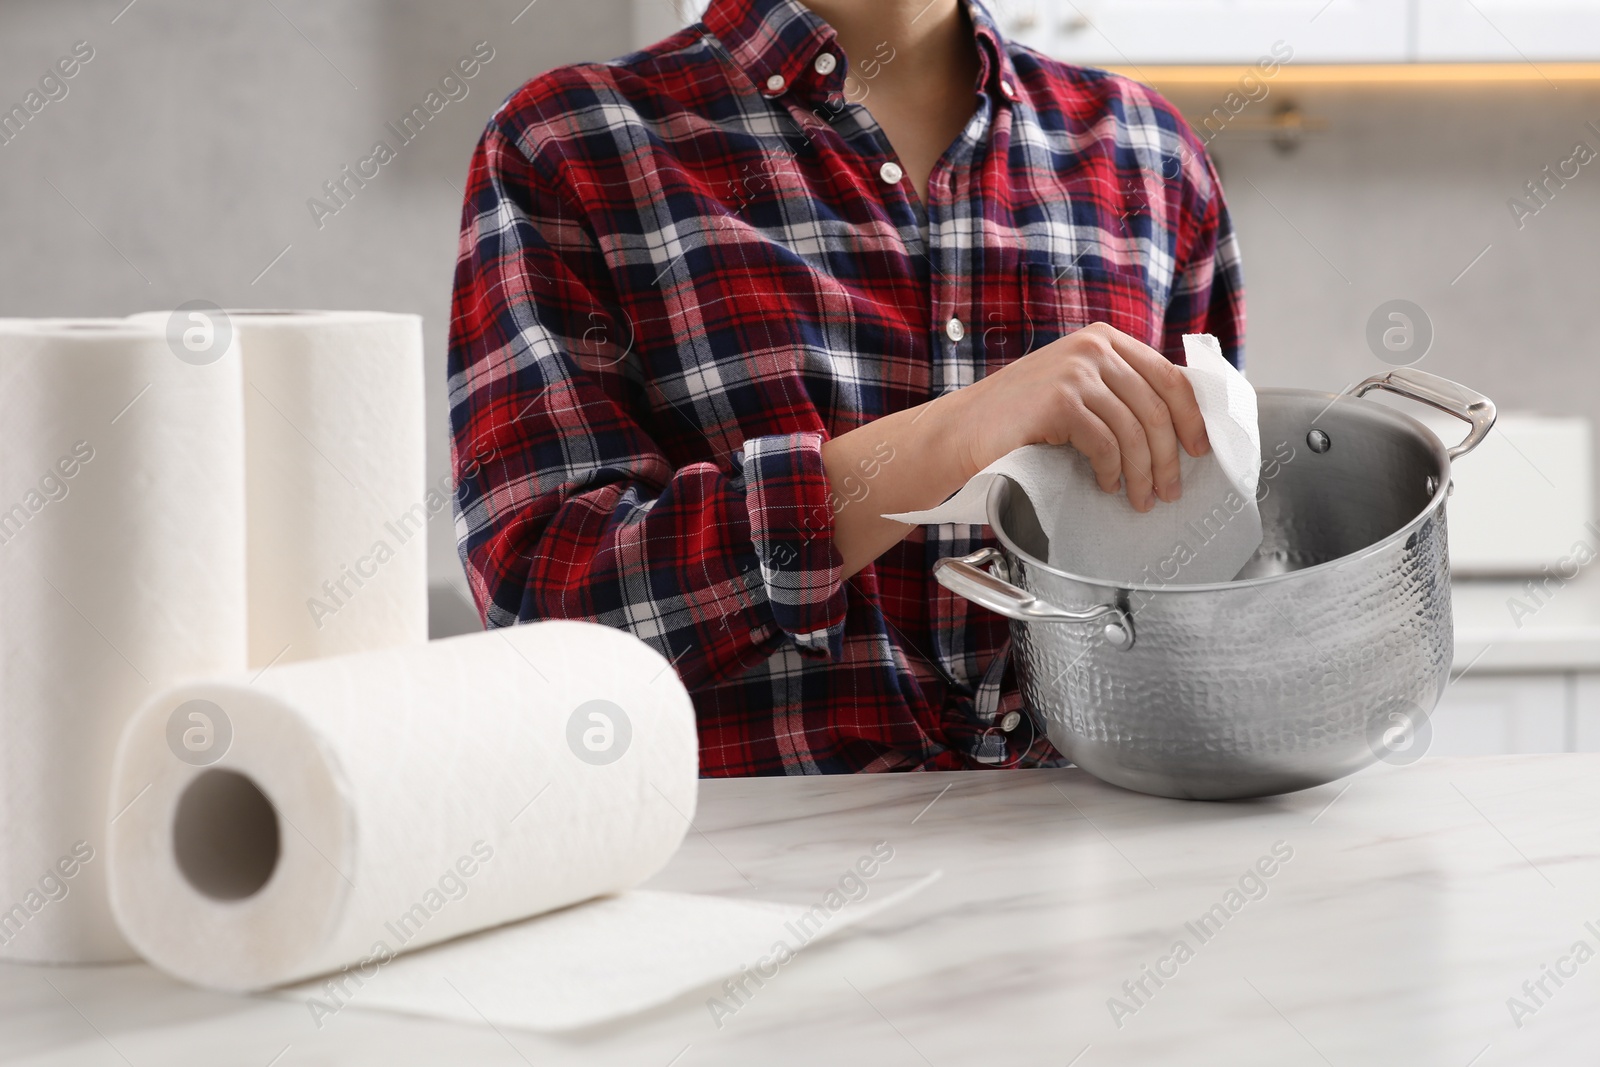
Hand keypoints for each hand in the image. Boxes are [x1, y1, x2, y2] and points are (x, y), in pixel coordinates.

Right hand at [945, 322, 1210, 511]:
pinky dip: (1112, 471)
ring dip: (1143, 473)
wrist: (960, 431)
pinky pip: (1106, 444)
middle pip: (1158, 407)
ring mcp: (1075, 371)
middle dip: (1169, 457)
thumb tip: (1176, 424)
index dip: (1192, 417)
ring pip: (1135, 430)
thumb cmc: (1017, 418)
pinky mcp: (1060, 401)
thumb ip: (1116, 390)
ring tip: (1140, 499)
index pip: (1170, 375)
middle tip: (1170, 490)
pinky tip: (1106, 485)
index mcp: (1103, 339)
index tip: (1200, 449)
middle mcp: (1093, 347)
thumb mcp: (1074, 388)